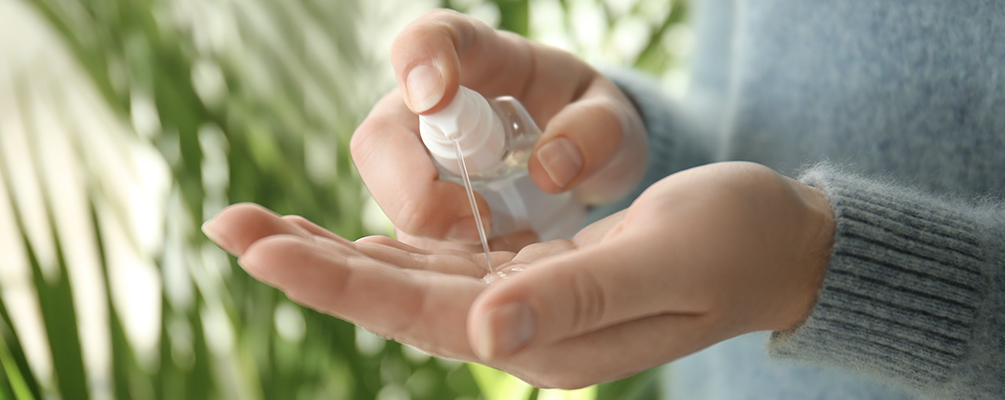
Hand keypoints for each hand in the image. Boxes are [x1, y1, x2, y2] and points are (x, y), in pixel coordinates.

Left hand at [202, 162, 834, 388]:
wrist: (780, 246)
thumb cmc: (733, 242)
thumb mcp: (661, 257)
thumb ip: (572, 296)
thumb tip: (479, 333)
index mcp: (545, 338)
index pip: (417, 310)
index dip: (334, 280)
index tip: (258, 248)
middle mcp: (522, 331)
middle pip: (393, 298)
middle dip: (307, 263)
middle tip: (224, 224)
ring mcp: (524, 307)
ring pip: (407, 281)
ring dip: (333, 256)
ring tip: (259, 228)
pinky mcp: (533, 278)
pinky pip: (442, 265)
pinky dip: (385, 250)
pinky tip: (344, 241)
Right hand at [351, 9, 647, 250]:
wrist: (582, 165)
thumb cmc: (588, 123)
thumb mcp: (612, 118)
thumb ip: (595, 129)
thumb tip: (549, 169)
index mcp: (475, 59)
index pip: (428, 40)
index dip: (419, 62)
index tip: (433, 97)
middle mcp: (426, 110)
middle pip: (379, 141)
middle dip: (415, 189)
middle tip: (480, 219)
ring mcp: (415, 166)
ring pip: (387, 202)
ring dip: (436, 234)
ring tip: (507, 244)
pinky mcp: (419, 216)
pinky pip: (410, 246)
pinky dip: (448, 263)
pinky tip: (498, 265)